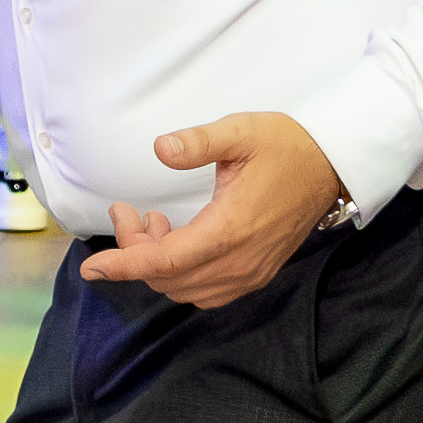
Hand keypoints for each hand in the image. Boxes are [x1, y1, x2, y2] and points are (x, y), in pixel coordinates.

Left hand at [78, 112, 346, 308]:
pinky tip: (176, 239)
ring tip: (152, 222)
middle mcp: (239, 261)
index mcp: (231, 230)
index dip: (124, 266)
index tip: (91, 267)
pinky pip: (205, 291)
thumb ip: (198, 142)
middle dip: (135, 252)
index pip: (166, 262)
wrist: (331, 166)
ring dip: (157, 263)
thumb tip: (161, 148)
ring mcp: (249, 273)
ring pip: (184, 289)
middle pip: (168, 278)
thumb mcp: (241, 132)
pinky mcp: (255, 273)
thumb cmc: (286, 147)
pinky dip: (180, 273)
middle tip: (127, 213)